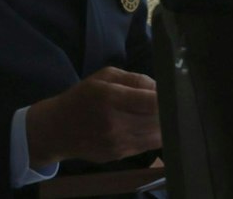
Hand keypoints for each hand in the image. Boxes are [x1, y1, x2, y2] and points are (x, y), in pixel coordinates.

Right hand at [25, 66, 161, 164]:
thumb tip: (160, 87)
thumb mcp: (105, 76)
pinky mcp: (119, 156)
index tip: (175, 93)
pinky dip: (155, 136)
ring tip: (165, 114)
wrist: (56, 129)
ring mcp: (117, 143)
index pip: (153, 102)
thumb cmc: (83, 97)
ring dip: (165, 125)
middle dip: (170, 111)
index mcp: (110, 98)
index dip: (169, 98)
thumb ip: (136, 79)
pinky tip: (153, 126)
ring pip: (157, 136)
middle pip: (159, 120)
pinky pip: (148, 146)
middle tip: (174, 103)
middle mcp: (115, 123)